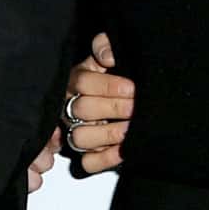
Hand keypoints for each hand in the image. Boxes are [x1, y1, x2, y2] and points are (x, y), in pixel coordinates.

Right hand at [63, 33, 133, 177]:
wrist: (132, 99)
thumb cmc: (118, 75)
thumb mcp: (111, 55)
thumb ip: (106, 46)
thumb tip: (108, 56)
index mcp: (77, 81)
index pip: (82, 83)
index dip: (107, 86)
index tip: (130, 87)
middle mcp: (72, 107)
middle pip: (81, 110)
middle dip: (113, 108)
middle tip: (135, 107)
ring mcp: (78, 131)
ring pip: (80, 138)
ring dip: (108, 134)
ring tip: (130, 128)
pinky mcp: (88, 154)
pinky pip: (89, 163)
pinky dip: (105, 159)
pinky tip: (124, 149)